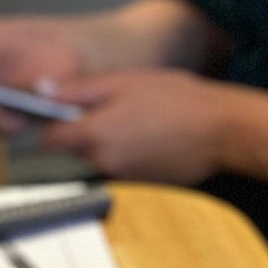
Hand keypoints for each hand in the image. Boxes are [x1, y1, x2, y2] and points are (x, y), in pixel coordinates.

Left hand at [37, 68, 232, 183]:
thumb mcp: (124, 81)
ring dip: (112, 142)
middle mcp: (104, 162)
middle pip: (76, 149)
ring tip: (143, 120)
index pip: (48, 140)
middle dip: (88, 130)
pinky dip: (133, 154)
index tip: (66, 112)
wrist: (222, 129)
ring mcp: (124, 177)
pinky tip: (156, 137)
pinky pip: (125, 168)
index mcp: (94, 134)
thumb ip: (79, 89)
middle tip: (119, 107)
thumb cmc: (179, 100)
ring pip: (102, 158)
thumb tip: (44, 90)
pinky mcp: (144, 186)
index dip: (53, 124)